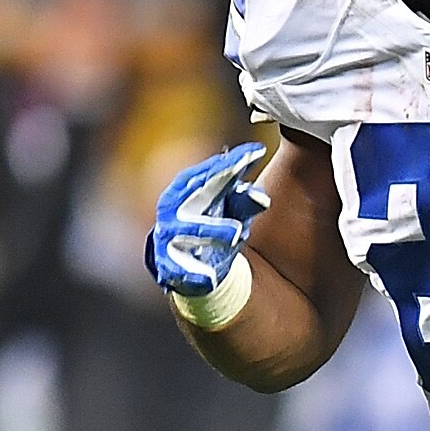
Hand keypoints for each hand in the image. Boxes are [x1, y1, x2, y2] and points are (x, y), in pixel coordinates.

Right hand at [149, 142, 268, 297]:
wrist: (187, 267)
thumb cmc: (212, 226)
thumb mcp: (232, 212)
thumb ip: (244, 201)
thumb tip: (262, 195)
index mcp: (190, 189)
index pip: (213, 170)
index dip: (234, 161)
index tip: (257, 151)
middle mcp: (175, 206)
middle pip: (197, 190)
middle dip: (216, 180)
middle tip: (240, 171)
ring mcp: (169, 234)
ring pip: (190, 230)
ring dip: (212, 230)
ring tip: (237, 234)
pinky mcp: (167, 264)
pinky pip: (179, 268)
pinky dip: (193, 274)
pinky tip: (209, 279)